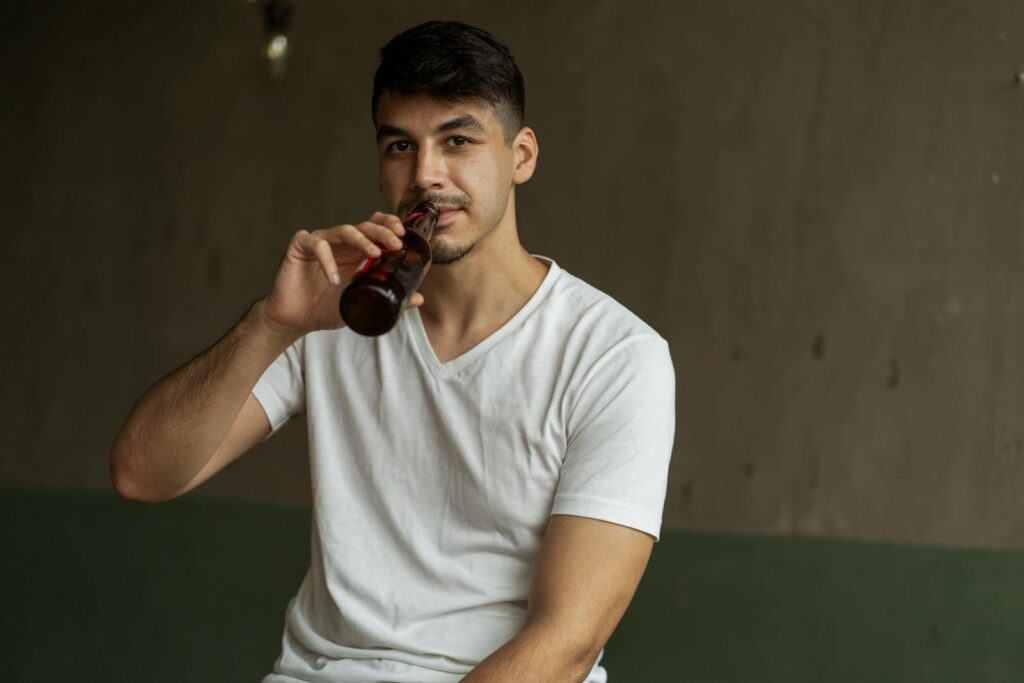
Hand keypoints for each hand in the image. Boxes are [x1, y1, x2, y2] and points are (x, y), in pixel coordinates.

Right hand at [259, 212, 424, 337]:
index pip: (374, 227)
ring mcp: (319, 242)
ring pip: (343, 230)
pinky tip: (336, 279)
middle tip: (396, 242)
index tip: (403, 234)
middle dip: (382, 231)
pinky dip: (328, 260)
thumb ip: (390, 298)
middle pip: (363, 226)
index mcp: (356, 251)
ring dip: (361, 239)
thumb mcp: (362, 303)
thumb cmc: (326, 308)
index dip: (389, 225)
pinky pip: (316, 244)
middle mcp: (340, 243)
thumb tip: (419, 298)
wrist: (296, 320)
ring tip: (375, 253)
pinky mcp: (299, 247)